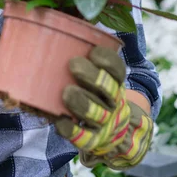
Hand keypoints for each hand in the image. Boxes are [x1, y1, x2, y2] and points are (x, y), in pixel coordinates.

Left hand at [55, 47, 152, 168]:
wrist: (110, 129)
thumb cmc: (93, 92)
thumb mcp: (95, 74)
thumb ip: (81, 57)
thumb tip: (59, 36)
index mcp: (115, 83)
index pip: (117, 70)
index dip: (107, 61)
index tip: (93, 52)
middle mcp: (112, 102)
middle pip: (108, 89)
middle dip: (92, 77)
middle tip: (73, 64)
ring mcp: (103, 122)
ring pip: (96, 113)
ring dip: (82, 102)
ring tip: (66, 92)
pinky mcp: (91, 140)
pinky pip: (83, 138)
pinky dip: (71, 130)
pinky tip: (60, 120)